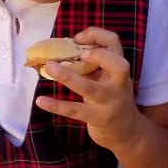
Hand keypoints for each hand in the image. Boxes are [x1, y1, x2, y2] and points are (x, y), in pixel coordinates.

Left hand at [33, 28, 144, 153]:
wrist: (126, 132)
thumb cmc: (110, 98)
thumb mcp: (107, 78)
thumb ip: (92, 64)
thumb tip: (60, 49)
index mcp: (119, 69)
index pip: (114, 43)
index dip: (96, 35)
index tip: (77, 38)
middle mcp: (120, 84)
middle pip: (118, 65)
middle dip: (98, 55)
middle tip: (78, 51)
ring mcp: (110, 103)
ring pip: (91, 88)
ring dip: (68, 77)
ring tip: (49, 67)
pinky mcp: (98, 119)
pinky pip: (76, 111)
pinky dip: (57, 106)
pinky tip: (41, 101)